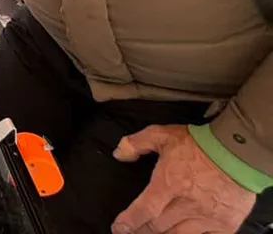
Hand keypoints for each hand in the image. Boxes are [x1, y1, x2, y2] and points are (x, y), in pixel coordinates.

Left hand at [112, 125, 255, 233]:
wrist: (239, 152)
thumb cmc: (199, 143)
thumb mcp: (162, 135)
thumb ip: (137, 143)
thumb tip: (119, 154)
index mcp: (169, 183)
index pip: (143, 210)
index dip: (129, 221)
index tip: (119, 228)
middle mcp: (186, 204)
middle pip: (158, 226)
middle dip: (142, 230)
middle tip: (133, 231)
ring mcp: (207, 217)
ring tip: (153, 233)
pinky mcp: (224, 225)